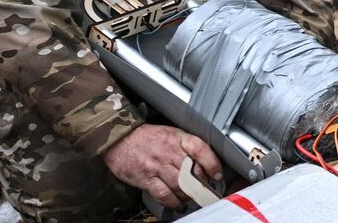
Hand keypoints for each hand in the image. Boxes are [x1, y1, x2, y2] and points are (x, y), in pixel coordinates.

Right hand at [101, 124, 222, 208]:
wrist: (120, 138)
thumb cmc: (148, 137)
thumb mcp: (172, 134)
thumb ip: (187, 146)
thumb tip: (205, 163)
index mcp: (178, 138)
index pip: (200, 149)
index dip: (212, 163)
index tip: (217, 174)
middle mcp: (169, 152)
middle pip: (192, 172)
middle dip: (201, 184)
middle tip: (204, 190)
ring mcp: (157, 166)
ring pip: (180, 185)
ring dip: (189, 194)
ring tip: (190, 196)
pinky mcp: (146, 179)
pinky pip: (164, 194)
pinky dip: (173, 202)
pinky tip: (177, 204)